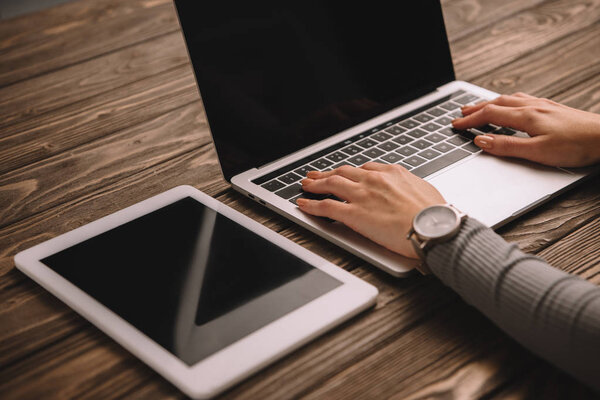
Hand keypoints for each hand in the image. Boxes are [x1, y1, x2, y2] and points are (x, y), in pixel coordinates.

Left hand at [297, 163, 444, 257]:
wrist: (435, 228)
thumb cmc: (436, 215)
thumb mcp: (424, 192)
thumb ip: (409, 189)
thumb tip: (408, 194)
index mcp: (392, 173)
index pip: (365, 169)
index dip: (350, 173)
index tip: (345, 174)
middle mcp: (374, 180)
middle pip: (343, 172)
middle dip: (328, 173)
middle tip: (317, 175)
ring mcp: (362, 195)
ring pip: (330, 184)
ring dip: (315, 184)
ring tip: (306, 185)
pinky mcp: (353, 214)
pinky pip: (325, 206)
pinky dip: (311, 204)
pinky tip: (303, 204)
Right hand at [452, 92, 599, 166]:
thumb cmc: (576, 145)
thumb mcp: (537, 152)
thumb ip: (507, 146)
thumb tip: (482, 141)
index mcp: (526, 116)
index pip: (489, 115)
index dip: (470, 120)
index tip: (455, 125)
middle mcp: (533, 106)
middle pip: (497, 103)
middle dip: (476, 108)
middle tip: (460, 113)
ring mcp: (544, 105)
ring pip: (510, 99)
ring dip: (491, 102)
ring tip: (480, 106)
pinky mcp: (553, 108)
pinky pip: (523, 99)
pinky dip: (508, 101)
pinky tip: (511, 104)